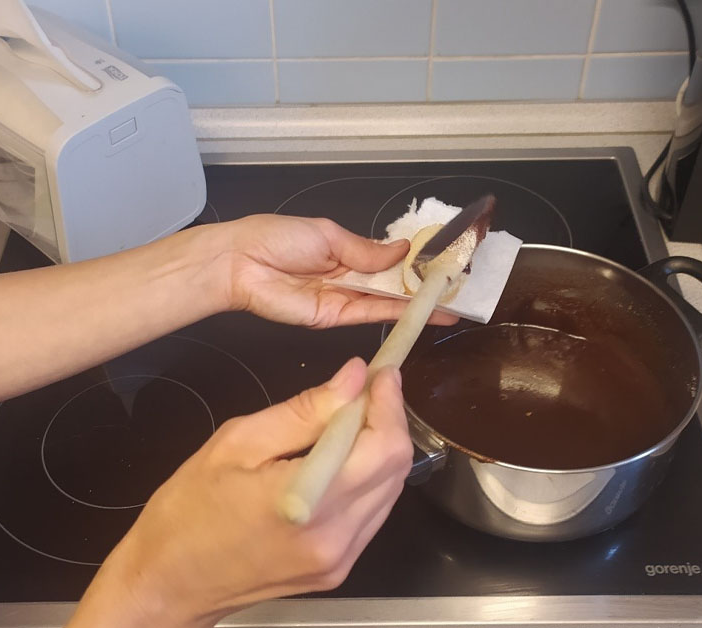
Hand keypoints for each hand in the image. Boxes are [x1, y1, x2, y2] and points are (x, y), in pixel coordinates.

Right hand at [102, 358, 411, 627]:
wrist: (171, 585)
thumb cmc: (189, 511)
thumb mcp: (237, 443)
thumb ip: (304, 410)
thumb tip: (354, 378)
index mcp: (310, 500)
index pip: (384, 446)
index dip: (389, 403)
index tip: (380, 372)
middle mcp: (336, 536)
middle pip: (396, 469)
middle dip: (388, 422)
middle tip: (363, 392)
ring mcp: (341, 559)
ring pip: (390, 491)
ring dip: (379, 451)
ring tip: (346, 424)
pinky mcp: (338, 570)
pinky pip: (372, 515)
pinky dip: (366, 481)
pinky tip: (338, 463)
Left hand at [205, 214, 456, 327]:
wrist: (241, 263)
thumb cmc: (278, 238)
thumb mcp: (329, 235)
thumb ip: (367, 250)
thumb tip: (403, 251)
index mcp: (346, 250)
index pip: (387, 259)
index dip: (414, 262)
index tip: (444, 263)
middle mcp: (349, 276)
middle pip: (392, 284)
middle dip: (424, 287)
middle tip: (459, 289)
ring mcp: (343, 299)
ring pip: (388, 302)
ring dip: (419, 304)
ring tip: (453, 305)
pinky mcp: (335, 318)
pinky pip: (371, 315)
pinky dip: (398, 314)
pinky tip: (424, 312)